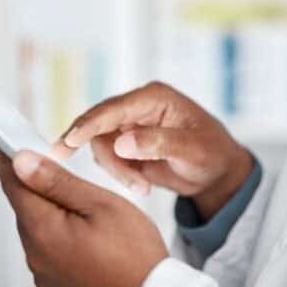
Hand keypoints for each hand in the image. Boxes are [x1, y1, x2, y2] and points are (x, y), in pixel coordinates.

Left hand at [0, 147, 168, 286]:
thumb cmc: (134, 254)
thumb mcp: (99, 204)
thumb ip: (57, 181)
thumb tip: (22, 162)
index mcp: (43, 231)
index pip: (13, 185)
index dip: (8, 159)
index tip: (4, 141)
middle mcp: (36, 255)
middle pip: (25, 206)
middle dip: (35, 183)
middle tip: (53, 162)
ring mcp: (44, 274)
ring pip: (37, 227)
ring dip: (49, 209)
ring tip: (81, 202)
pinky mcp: (55, 285)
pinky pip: (47, 249)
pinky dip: (57, 233)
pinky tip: (83, 229)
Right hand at [52, 81, 253, 220]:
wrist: (217, 173)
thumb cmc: (212, 153)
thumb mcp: (192, 149)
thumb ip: (158, 143)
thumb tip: (122, 142)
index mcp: (154, 98)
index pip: (113, 108)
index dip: (89, 124)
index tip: (69, 142)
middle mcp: (137, 108)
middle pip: (100, 127)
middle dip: (105, 156)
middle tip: (115, 179)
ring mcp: (129, 126)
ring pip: (101, 146)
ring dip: (116, 170)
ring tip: (142, 188)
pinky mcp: (125, 146)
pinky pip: (108, 159)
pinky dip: (119, 175)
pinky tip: (142, 185)